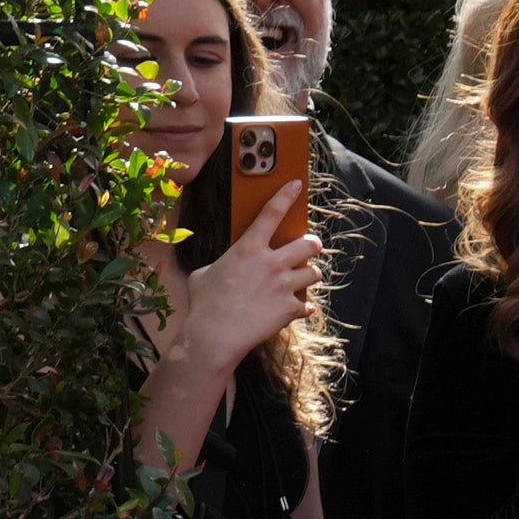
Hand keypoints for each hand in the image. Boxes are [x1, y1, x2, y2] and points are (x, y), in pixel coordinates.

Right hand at [164, 206, 322, 383]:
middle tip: (308, 248)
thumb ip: (225, 265)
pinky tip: (296, 310)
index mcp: (247, 249)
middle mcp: (271, 263)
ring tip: (299, 281)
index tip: (297, 184)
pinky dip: (302, 307)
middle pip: (309, 244)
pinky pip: (307, 305)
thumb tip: (228, 269)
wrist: (214, 334)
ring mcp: (284, 286)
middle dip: (312, 245)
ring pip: (315, 273)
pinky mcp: (290, 308)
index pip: (271, 214)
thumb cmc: (204, 302)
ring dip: (309, 275)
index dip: (286, 196)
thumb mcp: (205, 274)